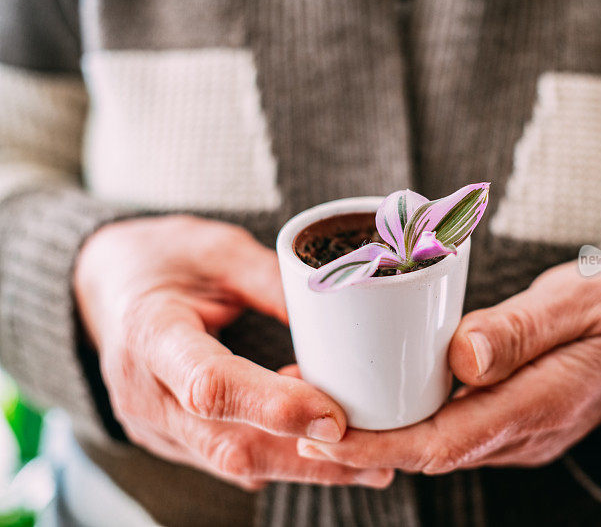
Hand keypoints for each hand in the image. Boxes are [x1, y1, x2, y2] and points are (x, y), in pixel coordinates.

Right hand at [74, 215, 392, 489]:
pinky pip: (228, 459)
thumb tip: (341, 316)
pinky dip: (280, 455)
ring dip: (304, 466)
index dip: (275, 406)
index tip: (335, 416)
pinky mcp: (169, 439)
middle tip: (375, 456)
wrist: (108, 285)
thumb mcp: (220, 250)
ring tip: (368, 460)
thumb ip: (275, 282)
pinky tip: (322, 446)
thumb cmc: (166, 259)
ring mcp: (152, 424)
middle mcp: (144, 392)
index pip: (209, 386)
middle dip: (306, 457)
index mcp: (150, 334)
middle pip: (229, 443)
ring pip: (234, 462)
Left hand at [296, 260, 600, 473]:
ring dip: (376, 430)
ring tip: (317, 397)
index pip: (445, 442)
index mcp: (539, 408)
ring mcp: (516, 433)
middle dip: (361, 442)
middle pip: (428, 450)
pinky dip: (404, 416)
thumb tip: (463, 358)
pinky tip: (373, 392)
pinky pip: (448, 427)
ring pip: (434, 442)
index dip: (381, 444)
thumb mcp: (578, 302)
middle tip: (298, 412)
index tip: (326, 434)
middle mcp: (522, 434)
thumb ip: (522, 329)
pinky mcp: (509, 419)